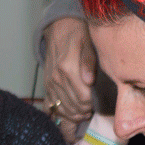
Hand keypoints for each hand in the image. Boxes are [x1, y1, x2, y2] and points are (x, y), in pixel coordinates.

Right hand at [42, 17, 96, 143]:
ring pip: (62, 109)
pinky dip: (60, 114)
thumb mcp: (88, 43)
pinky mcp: (46, 86)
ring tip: (83, 114)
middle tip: (92, 111)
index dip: (92, 104)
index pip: (83, 98)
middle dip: (84, 112)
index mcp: (67, 69)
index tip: (98, 104)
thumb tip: (89, 81)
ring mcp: (50, 84)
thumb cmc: (78, 34)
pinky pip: (51, 107)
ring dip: (73, 115)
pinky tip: (69, 115)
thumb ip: (89, 62)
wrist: (60, 28)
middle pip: (73, 106)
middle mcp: (56, 79)